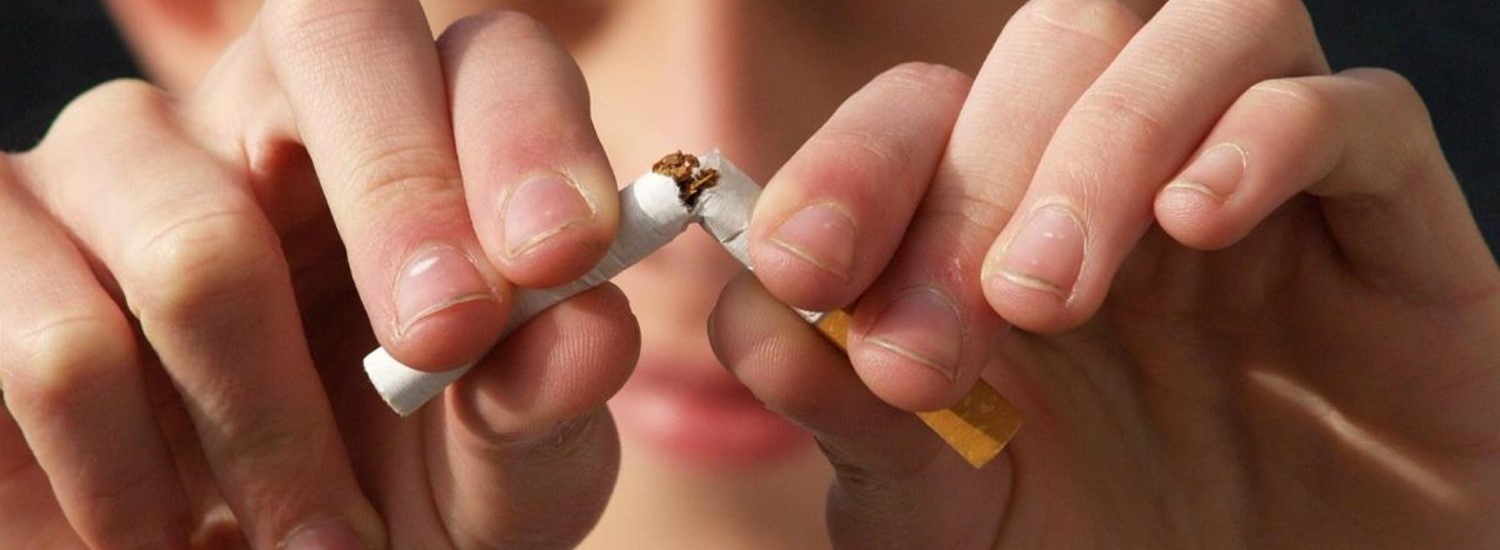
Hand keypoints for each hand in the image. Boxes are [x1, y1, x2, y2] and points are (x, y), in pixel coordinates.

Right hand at [0, 6, 634, 547]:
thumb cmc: (403, 497)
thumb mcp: (507, 465)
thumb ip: (549, 394)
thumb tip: (588, 331)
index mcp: (425, 136)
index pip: (486, 56)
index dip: (525, 135)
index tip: (556, 256)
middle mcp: (268, 115)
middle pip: (329, 31)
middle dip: (403, 197)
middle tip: (442, 346)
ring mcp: (116, 168)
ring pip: (194, 239)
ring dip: (273, 431)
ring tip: (318, 537)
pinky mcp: (0, 249)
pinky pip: (56, 342)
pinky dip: (132, 475)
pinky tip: (168, 528)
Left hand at [711, 0, 1499, 546]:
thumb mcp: (947, 514)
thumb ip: (855, 418)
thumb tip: (752, 321)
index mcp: (1011, 220)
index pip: (922, 115)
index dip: (852, 168)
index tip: (802, 273)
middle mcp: (1131, 178)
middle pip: (1055, 47)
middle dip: (974, 179)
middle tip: (938, 340)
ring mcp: (1264, 190)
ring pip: (1199, 34)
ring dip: (1101, 141)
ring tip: (1045, 295)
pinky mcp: (1390, 227)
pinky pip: (1356, 112)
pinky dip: (1266, 137)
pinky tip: (1198, 220)